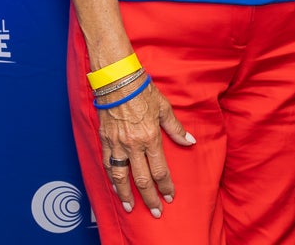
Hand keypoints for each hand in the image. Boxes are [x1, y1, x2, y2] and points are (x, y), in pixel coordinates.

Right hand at [98, 80, 195, 216]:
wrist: (117, 82)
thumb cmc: (143, 92)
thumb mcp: (164, 108)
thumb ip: (176, 128)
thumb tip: (189, 141)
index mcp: (150, 138)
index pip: (160, 169)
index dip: (166, 185)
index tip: (170, 196)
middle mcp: (133, 145)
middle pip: (141, 179)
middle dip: (149, 198)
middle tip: (155, 212)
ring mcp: (117, 145)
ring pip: (120, 177)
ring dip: (126, 194)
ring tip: (131, 207)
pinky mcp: (105, 141)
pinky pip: (107, 165)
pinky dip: (111, 179)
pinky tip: (115, 188)